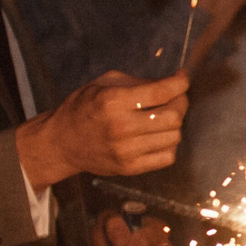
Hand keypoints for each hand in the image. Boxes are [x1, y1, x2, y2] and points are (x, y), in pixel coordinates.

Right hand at [16, 70, 189, 187]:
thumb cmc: (84, 108)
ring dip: (175, 124)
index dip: (180, 82)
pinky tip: (158, 135)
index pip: (161, 92)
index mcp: (113, 102)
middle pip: (173, 116)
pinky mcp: (130, 168)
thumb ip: (138, 83)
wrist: (62, 142)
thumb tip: (171, 83)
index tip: (183, 77)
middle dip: (181, 102)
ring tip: (163, 117)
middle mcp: (121, 127)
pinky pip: (168, 156)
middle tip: (175, 97)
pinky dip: (169, 144)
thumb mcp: (105, 84)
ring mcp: (126, 151)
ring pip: (174, 136)